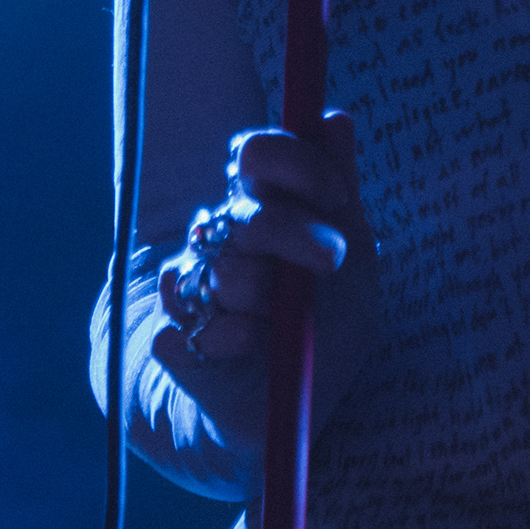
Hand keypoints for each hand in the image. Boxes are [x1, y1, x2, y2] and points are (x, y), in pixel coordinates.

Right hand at [151, 112, 371, 456]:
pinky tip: (247, 347)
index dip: (294, 165)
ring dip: (261, 297)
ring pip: (217, 268)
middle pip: (243, 210)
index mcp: (266, 207)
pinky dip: (227, 338)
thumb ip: (340, 192)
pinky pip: (187, 323)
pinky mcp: (173, 338)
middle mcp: (224, 237)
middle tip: (330, 263)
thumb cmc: (326, 327)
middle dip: (294, 234)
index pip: (255, 154)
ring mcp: (195, 286)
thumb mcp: (356, 263)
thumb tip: (335, 118)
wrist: (285, 410)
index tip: (335, 195)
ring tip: (281, 322)